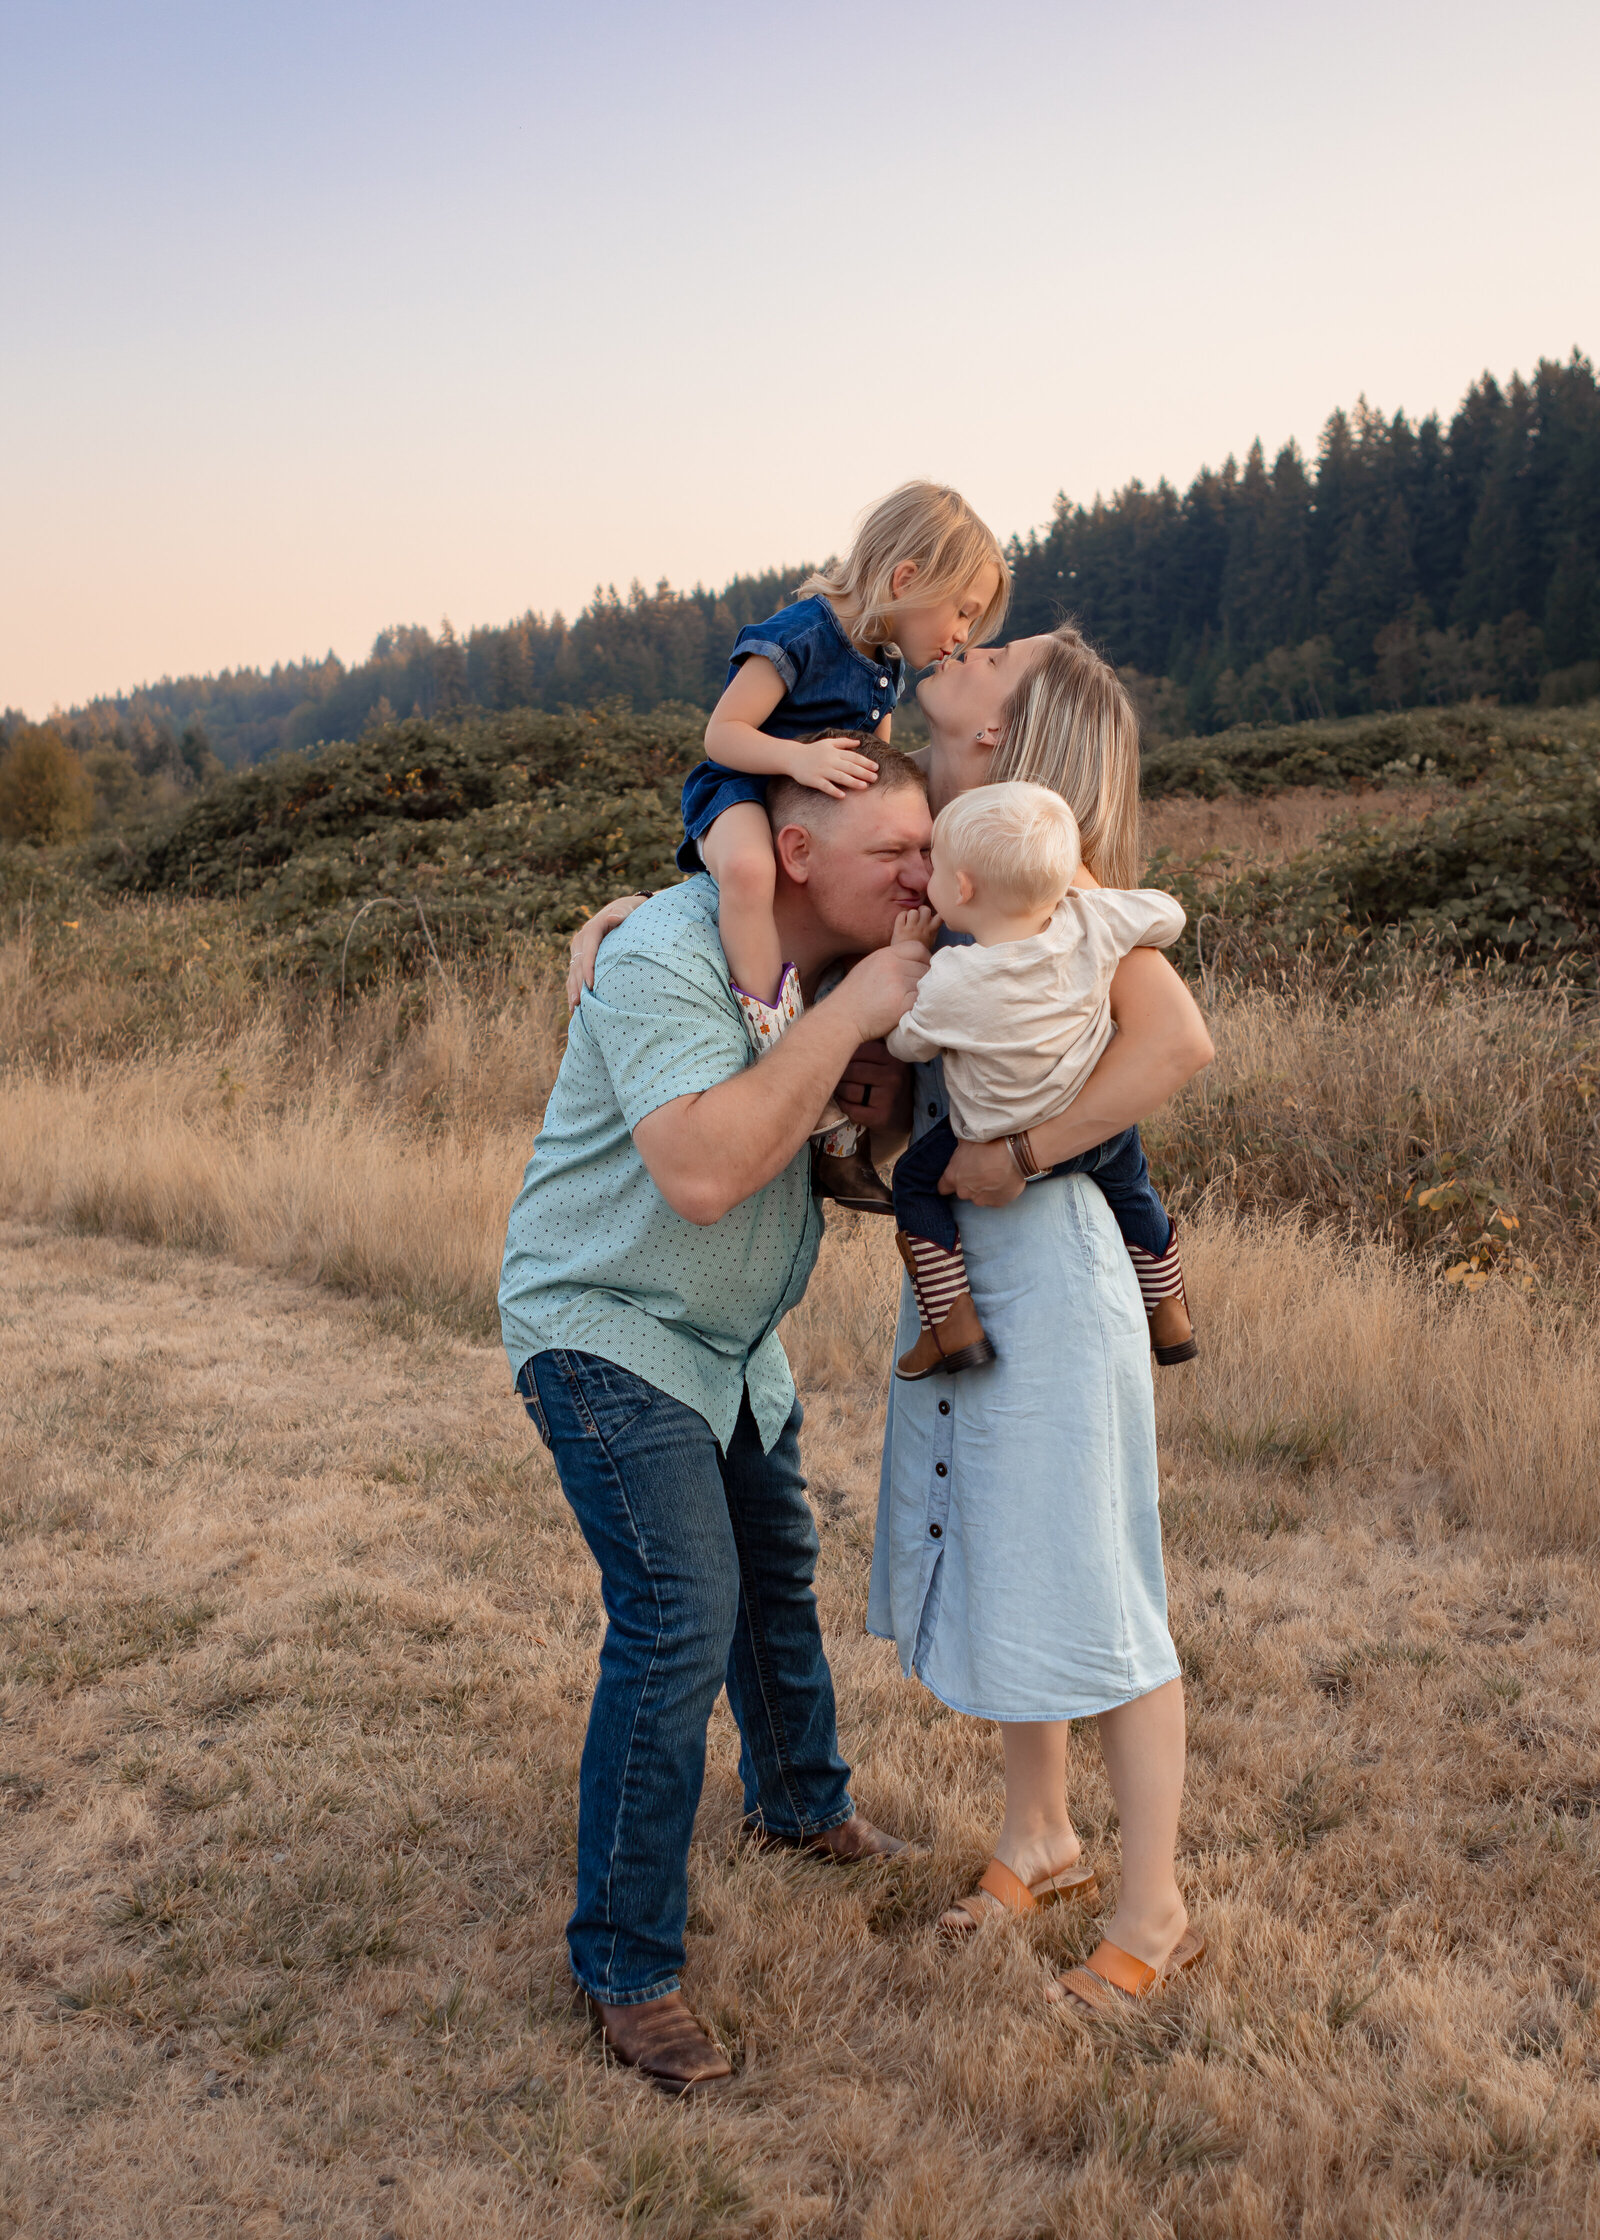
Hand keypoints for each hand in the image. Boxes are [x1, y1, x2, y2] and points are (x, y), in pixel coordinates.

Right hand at [566, 892, 648, 1006]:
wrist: (622, 910)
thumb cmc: (629, 911)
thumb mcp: (627, 909)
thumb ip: (621, 913)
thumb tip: (614, 917)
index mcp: (592, 929)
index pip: (588, 951)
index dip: (588, 969)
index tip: (591, 985)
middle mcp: (581, 940)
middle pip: (578, 965)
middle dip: (578, 984)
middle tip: (579, 1003)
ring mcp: (579, 949)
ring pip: (573, 971)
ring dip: (573, 990)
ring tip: (574, 1008)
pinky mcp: (580, 958)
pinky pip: (575, 974)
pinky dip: (574, 989)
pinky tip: (574, 1006)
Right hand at [785, 737, 881, 798]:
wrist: (793, 757)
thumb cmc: (813, 750)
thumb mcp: (828, 742)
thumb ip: (843, 742)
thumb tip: (859, 742)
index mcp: (834, 752)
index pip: (853, 757)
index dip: (865, 762)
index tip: (876, 768)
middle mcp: (829, 760)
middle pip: (849, 767)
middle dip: (863, 772)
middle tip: (875, 778)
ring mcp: (822, 770)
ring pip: (840, 777)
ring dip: (853, 782)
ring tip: (864, 786)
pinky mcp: (814, 780)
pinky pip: (825, 786)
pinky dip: (834, 790)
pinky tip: (843, 795)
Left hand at [833, 1039, 907, 1132]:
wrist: (905, 1114)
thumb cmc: (889, 1082)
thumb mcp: (888, 1060)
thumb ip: (872, 1043)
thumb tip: (841, 1027)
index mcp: (894, 1058)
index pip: (859, 1050)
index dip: (845, 1056)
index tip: (841, 1059)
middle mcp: (893, 1076)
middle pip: (851, 1070)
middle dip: (839, 1075)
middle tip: (835, 1077)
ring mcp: (888, 1098)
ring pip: (848, 1090)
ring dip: (840, 1091)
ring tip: (841, 1090)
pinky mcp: (881, 1117)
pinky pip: (851, 1109)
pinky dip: (844, 1106)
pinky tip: (846, 1103)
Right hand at [836, 941, 930, 1041]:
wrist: (842, 1017)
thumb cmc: (853, 996)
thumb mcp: (869, 966)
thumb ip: (889, 961)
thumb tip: (911, 962)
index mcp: (885, 955)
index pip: (918, 948)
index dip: (925, 959)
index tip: (924, 969)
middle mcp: (893, 966)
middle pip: (924, 967)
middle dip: (924, 979)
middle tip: (915, 990)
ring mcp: (898, 983)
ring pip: (925, 984)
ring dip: (921, 993)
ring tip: (909, 1001)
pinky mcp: (902, 1002)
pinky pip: (921, 1000)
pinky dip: (918, 1006)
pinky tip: (908, 1009)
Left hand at [892, 904, 939, 952]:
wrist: (906, 961)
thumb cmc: (919, 950)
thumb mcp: (931, 940)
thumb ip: (933, 929)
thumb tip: (936, 917)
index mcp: (932, 930)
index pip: (940, 916)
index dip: (936, 912)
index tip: (931, 916)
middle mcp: (922, 928)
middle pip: (925, 910)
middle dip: (921, 910)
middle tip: (918, 917)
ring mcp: (911, 928)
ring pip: (913, 911)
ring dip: (910, 914)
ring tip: (909, 921)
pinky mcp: (900, 929)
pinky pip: (901, 915)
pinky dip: (901, 916)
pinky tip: (902, 922)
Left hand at [937, 1135, 1025, 1206]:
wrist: (1015, 1152)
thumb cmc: (988, 1143)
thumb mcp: (966, 1140)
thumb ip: (959, 1149)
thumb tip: (959, 1144)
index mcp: (953, 1177)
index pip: (943, 1187)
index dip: (950, 1181)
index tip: (958, 1175)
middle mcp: (964, 1192)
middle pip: (963, 1191)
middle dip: (970, 1183)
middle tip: (982, 1169)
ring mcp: (982, 1200)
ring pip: (980, 1196)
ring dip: (985, 1188)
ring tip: (996, 1173)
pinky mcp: (998, 1203)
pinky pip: (996, 1198)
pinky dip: (999, 1191)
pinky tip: (1005, 1179)